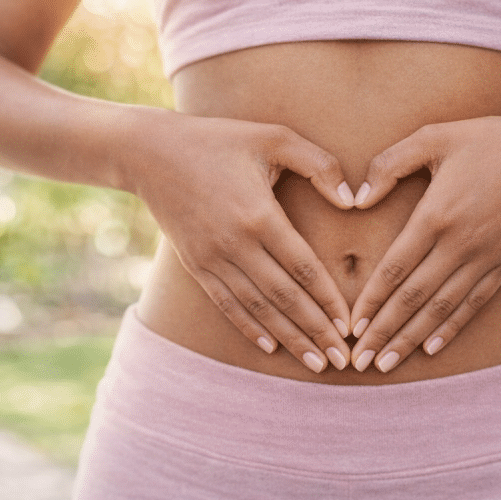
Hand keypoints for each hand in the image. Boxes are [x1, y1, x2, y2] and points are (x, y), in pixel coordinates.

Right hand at [128, 111, 354, 372]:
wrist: (149, 151)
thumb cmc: (219, 138)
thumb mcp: (274, 137)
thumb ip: (318, 164)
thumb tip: (351, 201)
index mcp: (259, 214)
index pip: (303, 267)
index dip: (328, 300)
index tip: (349, 325)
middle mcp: (235, 244)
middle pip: (284, 297)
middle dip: (315, 331)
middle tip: (342, 359)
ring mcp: (212, 258)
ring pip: (257, 308)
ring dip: (288, 338)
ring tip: (315, 362)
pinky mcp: (195, 264)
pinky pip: (226, 304)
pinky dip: (249, 327)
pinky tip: (269, 347)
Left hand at [348, 113, 500, 372]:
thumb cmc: (492, 138)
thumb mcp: (435, 136)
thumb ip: (390, 164)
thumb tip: (357, 199)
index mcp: (437, 215)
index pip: (395, 268)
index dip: (371, 300)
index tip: (351, 326)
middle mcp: (460, 245)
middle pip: (413, 299)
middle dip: (383, 332)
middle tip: (358, 362)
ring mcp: (485, 259)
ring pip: (441, 309)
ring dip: (410, 339)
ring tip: (385, 364)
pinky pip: (472, 304)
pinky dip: (450, 328)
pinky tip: (431, 348)